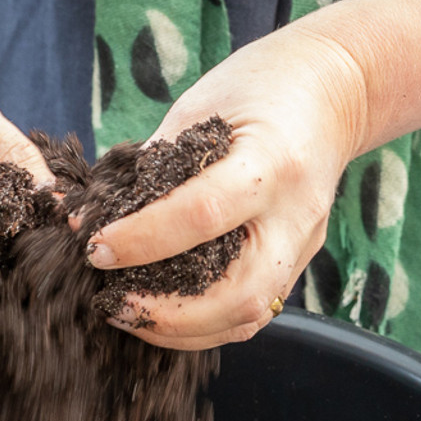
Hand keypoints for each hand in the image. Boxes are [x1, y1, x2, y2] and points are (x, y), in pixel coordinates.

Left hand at [85, 24, 367, 349]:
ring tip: (130, 314)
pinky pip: (252, 312)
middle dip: (167, 314)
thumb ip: (148, 170)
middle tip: (114, 303)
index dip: (142, 241)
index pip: (201, 215)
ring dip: (182, 330)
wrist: (335, 90)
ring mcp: (303, 247)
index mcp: (272, 162)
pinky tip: (162, 315)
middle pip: (237, 294)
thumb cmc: (256, 89)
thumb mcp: (198, 111)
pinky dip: (204, 325)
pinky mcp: (298, 264)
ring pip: (247, 317)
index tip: (97, 250)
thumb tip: (85, 222)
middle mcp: (295, 215)